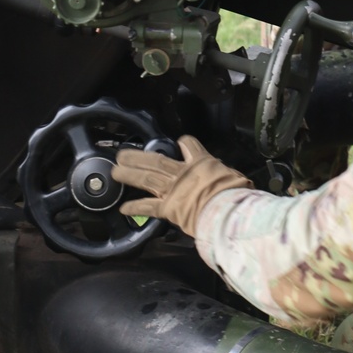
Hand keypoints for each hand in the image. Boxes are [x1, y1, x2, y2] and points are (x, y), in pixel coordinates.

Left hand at [112, 135, 251, 237]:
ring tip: (116, 170)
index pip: (189, 145)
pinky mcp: (168, 208)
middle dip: (138, 157)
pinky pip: (148, 207)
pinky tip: (123, 208)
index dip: (184, 143)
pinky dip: (135, 207)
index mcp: (201, 162)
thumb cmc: (235, 194)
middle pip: (156, 160)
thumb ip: (228, 177)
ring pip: (146, 177)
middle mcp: (183, 172)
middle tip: (123, 154)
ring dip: (129, 173)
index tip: (180, 142)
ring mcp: (173, 189)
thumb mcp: (236, 178)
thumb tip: (236, 181)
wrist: (226, 210)